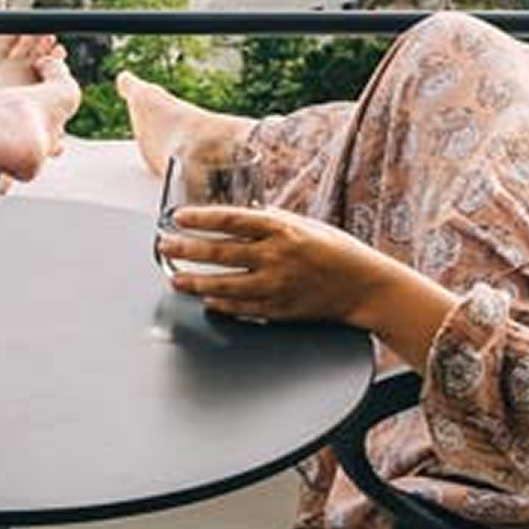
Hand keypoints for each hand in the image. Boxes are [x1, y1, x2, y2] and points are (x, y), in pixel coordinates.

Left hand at [157, 205, 410, 324]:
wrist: (365, 286)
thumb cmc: (335, 250)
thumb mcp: (303, 224)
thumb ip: (270, 221)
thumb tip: (237, 218)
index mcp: (282, 228)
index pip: (231, 219)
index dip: (200, 218)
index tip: (178, 218)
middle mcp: (276, 256)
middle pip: (219, 252)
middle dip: (186, 249)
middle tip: (164, 246)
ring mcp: (276, 286)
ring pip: (224, 285)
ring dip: (195, 282)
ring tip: (175, 278)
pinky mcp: (278, 310)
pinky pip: (240, 308)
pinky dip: (220, 304)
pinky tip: (206, 299)